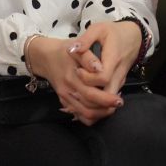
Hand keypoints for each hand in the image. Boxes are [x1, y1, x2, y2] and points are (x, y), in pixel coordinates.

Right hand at [27, 20, 141, 125]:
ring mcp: (66, 99)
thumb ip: (88, 58)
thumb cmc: (63, 51)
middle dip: (107, 108)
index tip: (119, 97)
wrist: (45, 58)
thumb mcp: (75, 48)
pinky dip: (91, 117)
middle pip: (89, 108)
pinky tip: (100, 111)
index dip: (107, 99)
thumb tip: (99, 68)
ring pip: (85, 114)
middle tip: (119, 103)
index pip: (91, 94)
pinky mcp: (65, 102)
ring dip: (100, 114)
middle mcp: (68, 92)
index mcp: (72, 78)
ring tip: (112, 107)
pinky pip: (79, 116)